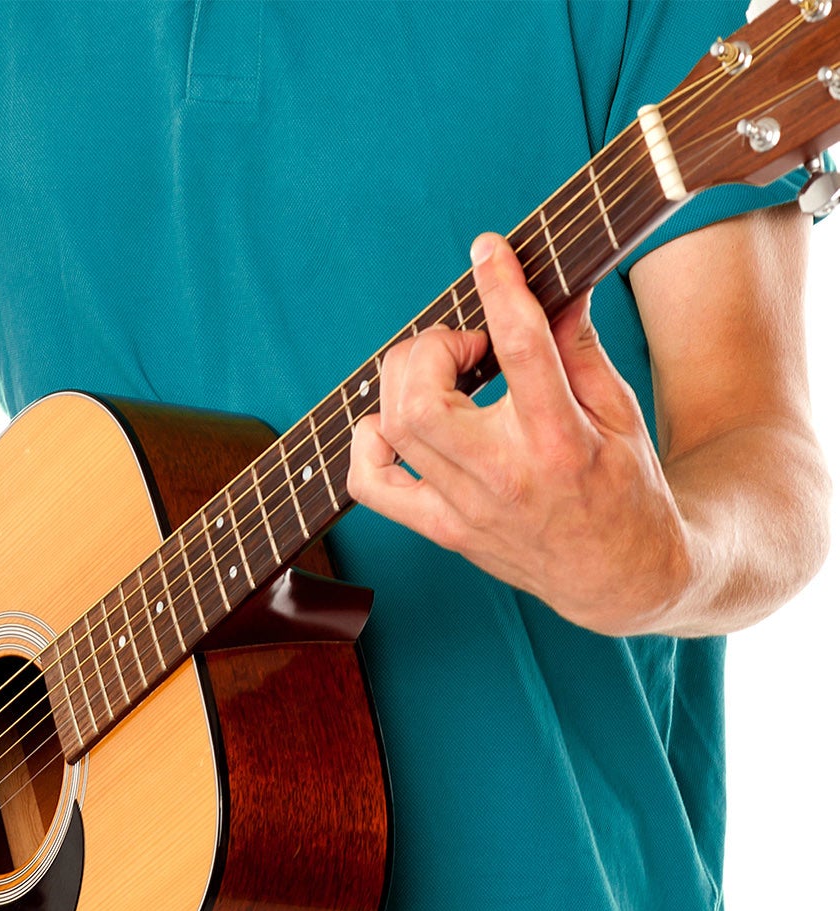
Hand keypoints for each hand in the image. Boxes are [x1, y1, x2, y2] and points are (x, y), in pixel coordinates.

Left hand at [346, 232, 693, 635]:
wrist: (616, 577)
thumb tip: (556, 282)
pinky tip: (397, 424)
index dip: (498, 288)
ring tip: (445, 377)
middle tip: (468, 345)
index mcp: (560, 441)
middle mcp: (503, 477)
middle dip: (433, 348)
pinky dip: (368, 441)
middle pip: (422, 399)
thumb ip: (578, 345)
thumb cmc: (625, 487)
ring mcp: (463, 509)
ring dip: (405, 382)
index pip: (520, 351)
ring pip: (392, 430)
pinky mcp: (440, 529)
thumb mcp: (620, 410)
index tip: (487, 250)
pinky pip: (370, 484)